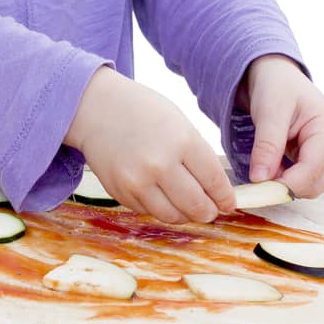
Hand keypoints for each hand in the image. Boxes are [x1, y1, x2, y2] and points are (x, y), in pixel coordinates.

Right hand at [65, 66, 235, 222]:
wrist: (96, 107)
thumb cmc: (141, 111)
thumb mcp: (179, 123)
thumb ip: (198, 156)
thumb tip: (216, 190)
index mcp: (182, 141)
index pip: (214, 182)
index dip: (225, 198)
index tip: (228, 203)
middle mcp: (161, 164)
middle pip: (196, 205)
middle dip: (208, 212)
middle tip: (210, 211)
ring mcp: (138, 181)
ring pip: (173, 216)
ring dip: (185, 216)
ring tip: (187, 208)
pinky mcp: (120, 192)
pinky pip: (148, 211)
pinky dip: (159, 208)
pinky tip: (161, 196)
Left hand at [242, 54, 323, 197]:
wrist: (279, 78)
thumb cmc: (276, 87)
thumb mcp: (268, 111)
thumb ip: (267, 146)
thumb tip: (260, 180)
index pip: (311, 172)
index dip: (284, 185)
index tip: (256, 188)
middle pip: (314, 185)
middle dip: (284, 185)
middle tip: (257, 173)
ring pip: (311, 187)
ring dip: (286, 182)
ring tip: (268, 159)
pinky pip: (308, 180)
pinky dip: (289, 178)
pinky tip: (277, 161)